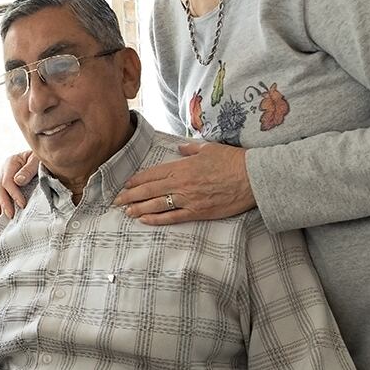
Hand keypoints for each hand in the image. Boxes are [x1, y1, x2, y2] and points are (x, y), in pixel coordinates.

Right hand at [0, 150, 39, 217]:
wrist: (46, 156)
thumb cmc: (42, 159)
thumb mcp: (37, 160)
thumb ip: (29, 169)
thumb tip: (18, 181)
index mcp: (12, 162)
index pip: (7, 181)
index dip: (14, 194)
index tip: (22, 205)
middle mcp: (4, 170)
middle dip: (4, 202)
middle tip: (11, 215)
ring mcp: (2, 177)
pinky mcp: (4, 185)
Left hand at [113, 141, 255, 223]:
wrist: (252, 178)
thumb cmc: (233, 160)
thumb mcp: (209, 148)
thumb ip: (190, 150)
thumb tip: (179, 149)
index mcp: (182, 167)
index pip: (152, 174)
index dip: (136, 180)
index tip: (125, 185)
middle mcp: (181, 183)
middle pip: (149, 190)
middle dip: (130, 196)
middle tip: (116, 201)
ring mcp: (188, 199)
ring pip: (156, 205)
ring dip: (139, 208)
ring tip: (126, 212)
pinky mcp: (198, 212)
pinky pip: (172, 217)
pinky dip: (157, 219)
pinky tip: (145, 220)